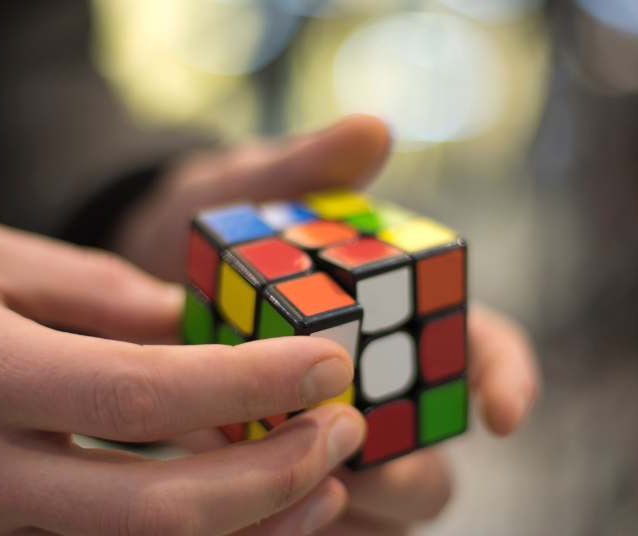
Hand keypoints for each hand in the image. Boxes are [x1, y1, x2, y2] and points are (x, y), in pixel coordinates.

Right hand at [0, 219, 365, 535]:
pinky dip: (197, 533)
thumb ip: (94, 291)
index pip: (142, 392)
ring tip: (327, 477)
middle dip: (274, 477)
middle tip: (344, 427)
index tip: (324, 362)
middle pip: (157, 508)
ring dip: (252, 524)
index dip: (248, 384)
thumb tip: (199, 324)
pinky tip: (254, 503)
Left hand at [107, 115, 539, 533]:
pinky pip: (313, 518)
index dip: (505, 380)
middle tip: (363, 465)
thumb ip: (303, 169)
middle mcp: (380, 383)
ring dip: (351, 503)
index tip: (500, 415)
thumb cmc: (211, 222)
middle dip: (411, 467)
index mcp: (400, 311)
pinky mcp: (281, 474)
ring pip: (381, 500)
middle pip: (435, 449)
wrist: (131, 267)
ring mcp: (333, 436)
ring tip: (291, 487)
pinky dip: (292, 518)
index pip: (483, 348)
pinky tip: (251, 505)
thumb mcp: (244, 191)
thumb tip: (371, 126)